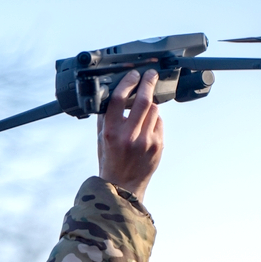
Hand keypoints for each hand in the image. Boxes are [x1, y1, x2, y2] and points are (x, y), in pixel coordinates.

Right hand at [97, 69, 163, 200]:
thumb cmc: (110, 161)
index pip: (119, 99)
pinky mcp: (158, 145)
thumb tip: (112, 94)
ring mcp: (146, 141)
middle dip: (148, 82)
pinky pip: (159, 122)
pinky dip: (154, 120)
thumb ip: (105, 118)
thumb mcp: (101, 139)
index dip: (128, 82)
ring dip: (150, 104)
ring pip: (154, 109)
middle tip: (151, 75)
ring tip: (144, 107)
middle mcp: (129, 136)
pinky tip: (147, 127)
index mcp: (111, 133)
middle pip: (143, 100)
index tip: (133, 75)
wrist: (123, 186)